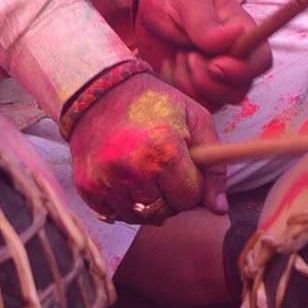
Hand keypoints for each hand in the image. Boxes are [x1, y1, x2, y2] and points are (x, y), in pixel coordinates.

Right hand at [67, 71, 225, 226]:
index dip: (192, 183)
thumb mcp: (194, 119)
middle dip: (170, 195)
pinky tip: (123, 178)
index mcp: (165, 151)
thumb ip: (215, 166)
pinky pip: (113, 215)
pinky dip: (122, 203)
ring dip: (146, 202)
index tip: (183, 166)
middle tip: (162, 169)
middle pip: (166, 212)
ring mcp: (107, 180)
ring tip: (143, 173)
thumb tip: (219, 208)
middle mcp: (134, 170)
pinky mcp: (87, 187)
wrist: (98, 90)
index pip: (191, 198)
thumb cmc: (152, 103)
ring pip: (139, 217)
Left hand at [135, 0, 274, 107]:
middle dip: (209, 82)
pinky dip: (177, 90)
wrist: (149, 4)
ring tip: (177, 57)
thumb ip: (206, 23)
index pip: (260, 61)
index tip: (213, 65)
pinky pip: (193, 104)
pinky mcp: (194, 87)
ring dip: (191, 86)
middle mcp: (233, 59)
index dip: (242, 71)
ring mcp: (214, 77)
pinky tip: (168, 66)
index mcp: (242, 33)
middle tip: (187, 56)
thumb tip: (236, 35)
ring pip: (216, 102)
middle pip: (239, 90)